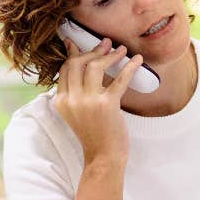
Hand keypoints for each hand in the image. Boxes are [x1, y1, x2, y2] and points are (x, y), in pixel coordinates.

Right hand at [53, 38, 142, 163]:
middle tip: (106, 43)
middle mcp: (72, 100)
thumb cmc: (94, 134)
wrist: (103, 157)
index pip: (65, 69)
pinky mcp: (107, 105)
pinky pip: (119, 79)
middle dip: (93, 50)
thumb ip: (75, 92)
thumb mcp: (77, 112)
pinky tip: (137, 60)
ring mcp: (88, 102)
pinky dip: (130, 67)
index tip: (81, 43)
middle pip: (77, 64)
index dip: (74, 53)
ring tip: (121, 50)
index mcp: (61, 101)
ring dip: (110, 55)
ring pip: (95, 66)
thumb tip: (80, 66)